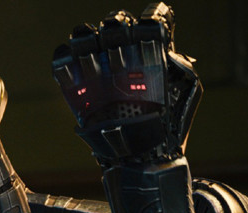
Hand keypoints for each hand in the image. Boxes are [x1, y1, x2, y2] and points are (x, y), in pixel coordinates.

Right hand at [53, 3, 201, 164]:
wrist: (143, 159)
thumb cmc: (170, 127)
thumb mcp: (185, 90)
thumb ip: (178, 63)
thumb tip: (164, 46)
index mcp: (150, 51)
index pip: (149, 18)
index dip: (149, 17)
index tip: (150, 28)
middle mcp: (124, 55)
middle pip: (115, 21)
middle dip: (117, 30)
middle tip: (121, 53)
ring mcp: (99, 69)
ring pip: (85, 34)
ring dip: (91, 43)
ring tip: (101, 68)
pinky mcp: (77, 86)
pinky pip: (62, 58)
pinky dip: (66, 59)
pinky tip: (79, 75)